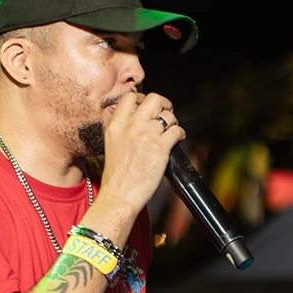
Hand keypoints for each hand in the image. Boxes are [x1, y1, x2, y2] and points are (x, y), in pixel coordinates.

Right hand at [99, 92, 185, 216]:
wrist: (119, 195)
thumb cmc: (116, 178)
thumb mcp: (111, 146)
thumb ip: (123, 130)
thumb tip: (140, 123)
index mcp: (116, 125)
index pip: (131, 97)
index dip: (143, 99)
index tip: (149, 108)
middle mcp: (131, 126)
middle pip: (154, 99)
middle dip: (163, 104)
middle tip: (166, 114)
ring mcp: (146, 135)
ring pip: (168, 115)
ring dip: (173, 122)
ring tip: (171, 132)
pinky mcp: (160, 147)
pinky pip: (177, 130)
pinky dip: (181, 134)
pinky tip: (176, 141)